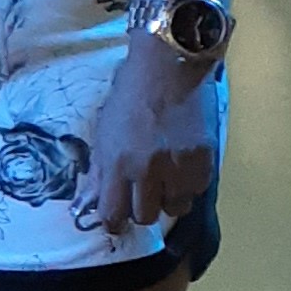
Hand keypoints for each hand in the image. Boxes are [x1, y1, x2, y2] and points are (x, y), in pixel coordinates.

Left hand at [88, 40, 222, 240]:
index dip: (114, 221)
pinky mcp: (202, 159)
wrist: (166, 69)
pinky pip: (196, 192)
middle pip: (145, 216)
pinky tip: (182, 169)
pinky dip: (189, 186)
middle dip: (142, 209)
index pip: (113, 214)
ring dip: (168, 200)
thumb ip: (99, 173)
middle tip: (143, 193)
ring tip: (165, 181)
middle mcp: (147, 169)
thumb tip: (87, 205)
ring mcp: (178, 165)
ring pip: (174, 209)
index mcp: (117, 163)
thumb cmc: (128, 98)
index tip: (117, 217)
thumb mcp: (103, 134)